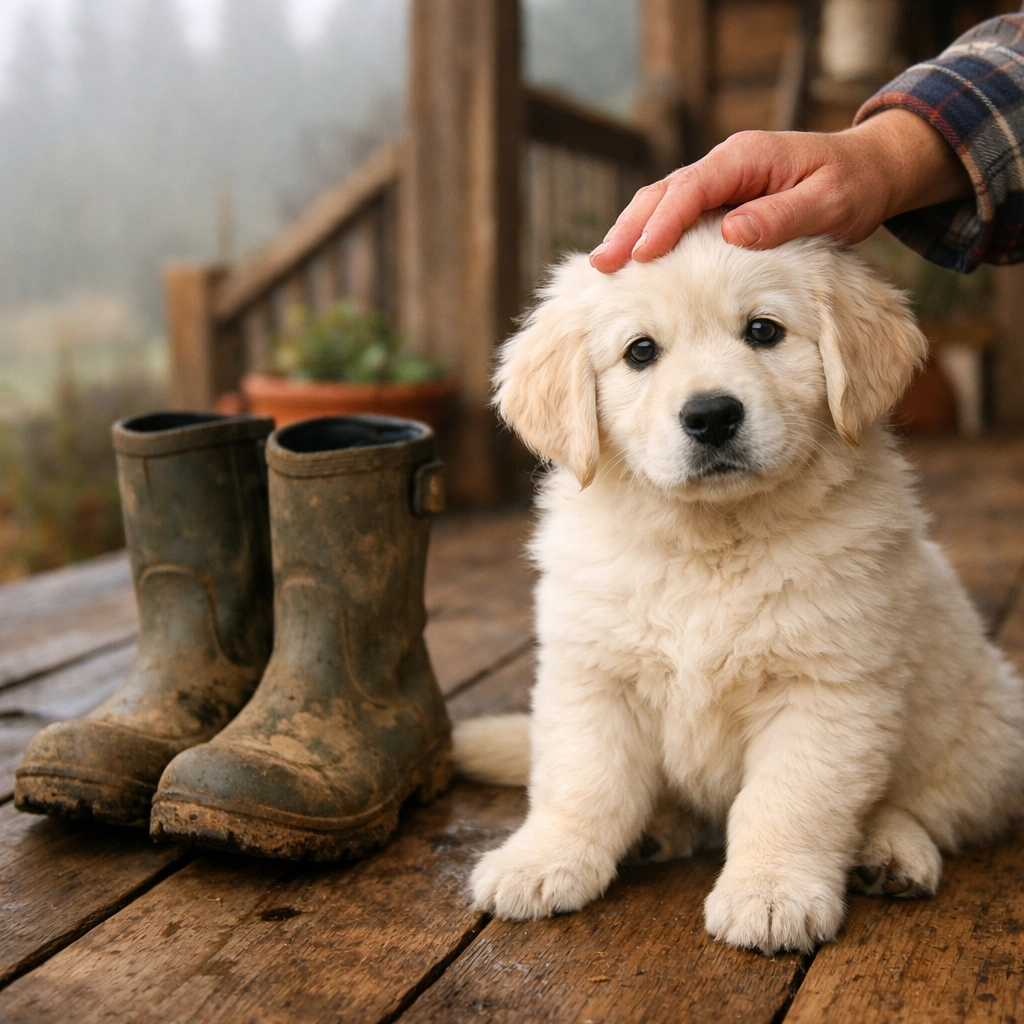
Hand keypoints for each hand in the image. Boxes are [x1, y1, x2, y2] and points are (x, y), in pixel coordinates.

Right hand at [589, 109, 972, 272]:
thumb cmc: (855, 186)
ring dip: (632, 234)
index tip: (641, 255)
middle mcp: (726, 165)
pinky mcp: (719, 201)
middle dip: (629, 228)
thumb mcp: (830, 204)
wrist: (869, 171)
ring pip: (661, 204)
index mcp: (748, 158)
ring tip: (603, 267)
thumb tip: (733, 231)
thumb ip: (783, 217)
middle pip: (663, 193)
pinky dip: (650, 237)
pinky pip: (675, 216)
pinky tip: (634, 264)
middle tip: (602, 264)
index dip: (663, 222)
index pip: (693, 188)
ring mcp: (719, 183)